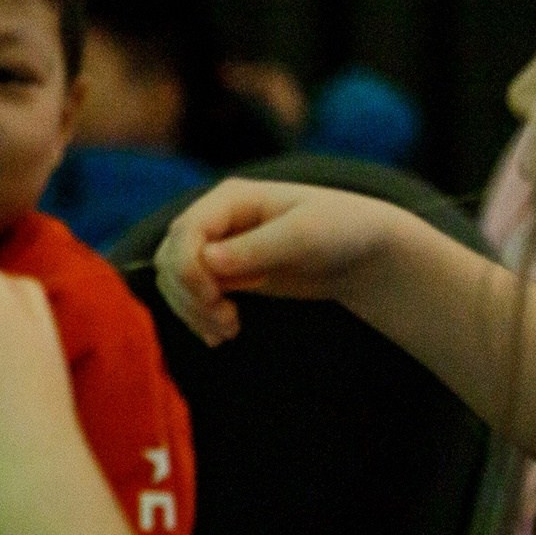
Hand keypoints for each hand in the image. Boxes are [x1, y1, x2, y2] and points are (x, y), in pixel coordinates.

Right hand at [155, 178, 413, 345]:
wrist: (364, 252)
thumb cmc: (342, 230)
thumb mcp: (304, 235)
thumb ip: (255, 248)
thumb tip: (206, 260)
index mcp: (230, 198)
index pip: (184, 233)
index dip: (188, 270)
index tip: (216, 301)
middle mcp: (217, 219)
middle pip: (171, 258)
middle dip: (190, 296)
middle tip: (228, 324)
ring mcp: (218, 246)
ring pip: (175, 280)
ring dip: (192, 311)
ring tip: (228, 332)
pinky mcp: (224, 272)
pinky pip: (190, 295)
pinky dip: (197, 317)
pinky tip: (221, 335)